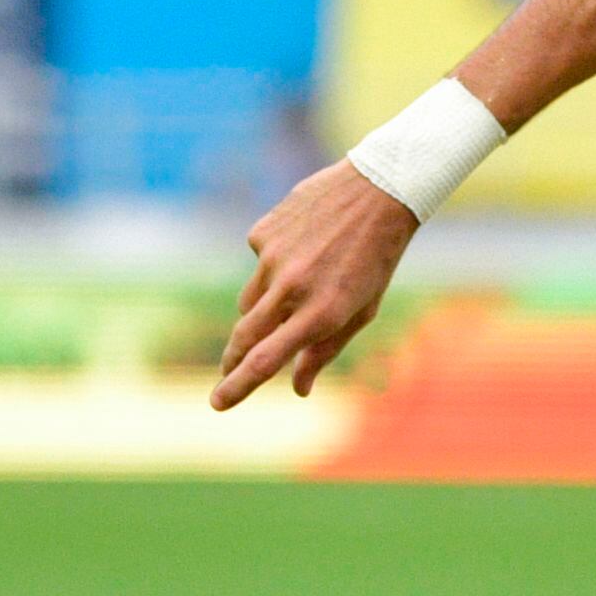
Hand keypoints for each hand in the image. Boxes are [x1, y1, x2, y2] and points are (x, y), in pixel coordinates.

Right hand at [214, 161, 418, 408]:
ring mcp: (272, 258)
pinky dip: (276, 264)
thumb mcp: (362, 310)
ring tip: (301, 289)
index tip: (217, 403)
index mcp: (322, 313)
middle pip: (246, 336)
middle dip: (233, 360)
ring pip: (252, 301)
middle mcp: (292, 288)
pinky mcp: (262, 233)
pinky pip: (260, 262)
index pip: (267, 359)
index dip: (238, 385)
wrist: (378, 192)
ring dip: (265, 308)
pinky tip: (306, 245)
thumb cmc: (376, 260)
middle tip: (227, 374)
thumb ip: (326, 349)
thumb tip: (299, 388)